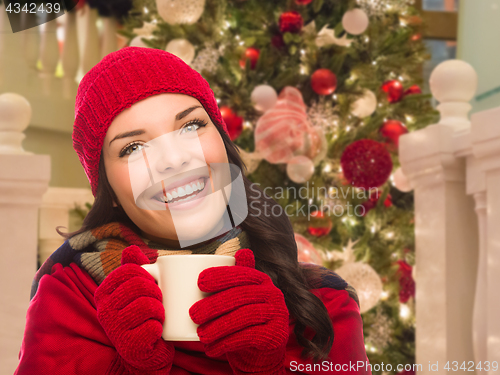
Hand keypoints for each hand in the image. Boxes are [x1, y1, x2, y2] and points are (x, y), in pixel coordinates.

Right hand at [94, 245, 173, 373]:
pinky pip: (152, 327)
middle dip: (156, 291)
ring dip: (160, 309)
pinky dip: (160, 327)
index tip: (152, 285)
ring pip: (147, 305)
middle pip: (139, 285)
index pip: (129, 270)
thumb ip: (134, 267)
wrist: (146, 350)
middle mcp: (104, 310)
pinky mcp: (129, 346)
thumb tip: (131, 248)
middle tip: (158, 301)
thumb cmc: (142, 314)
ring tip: (157, 315)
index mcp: (103, 292)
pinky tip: (156, 332)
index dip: (147, 275)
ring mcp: (114, 330)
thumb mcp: (137, 288)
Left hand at [189, 249, 288, 374]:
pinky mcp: (276, 335)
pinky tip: (212, 349)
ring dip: (219, 326)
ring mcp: (278, 314)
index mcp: (262, 280)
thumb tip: (240, 250)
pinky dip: (227, 343)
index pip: (242, 273)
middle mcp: (274, 294)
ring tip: (200, 334)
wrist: (261, 354)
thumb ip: (234, 278)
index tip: (200, 282)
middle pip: (241, 296)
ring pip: (245, 317)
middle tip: (193, 314)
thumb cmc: (242, 321)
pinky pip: (250, 337)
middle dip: (214, 304)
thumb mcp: (237, 298)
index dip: (222, 275)